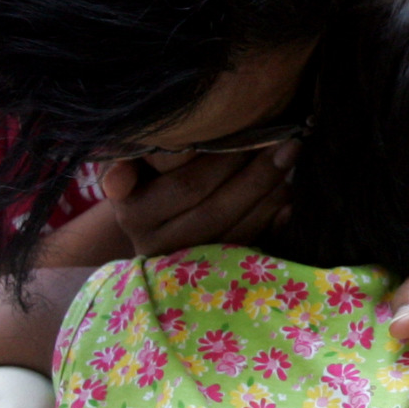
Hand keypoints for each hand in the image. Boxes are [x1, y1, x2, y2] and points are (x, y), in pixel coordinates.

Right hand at [98, 144, 295, 257]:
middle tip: (288, 143)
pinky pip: (249, 250)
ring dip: (269, 197)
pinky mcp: (213, 274)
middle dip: (256, 176)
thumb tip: (116, 182)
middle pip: (216, 210)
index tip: (254, 133)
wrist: (150, 223)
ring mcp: (186, 264)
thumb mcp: (129, 167)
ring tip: (291, 162)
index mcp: (135, 215)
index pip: (188, 187)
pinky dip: (272, 224)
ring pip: (236, 233)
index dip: (224, 162)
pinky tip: (289, 201)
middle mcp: (158, 245)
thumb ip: (123, 162)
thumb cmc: (143, 180)